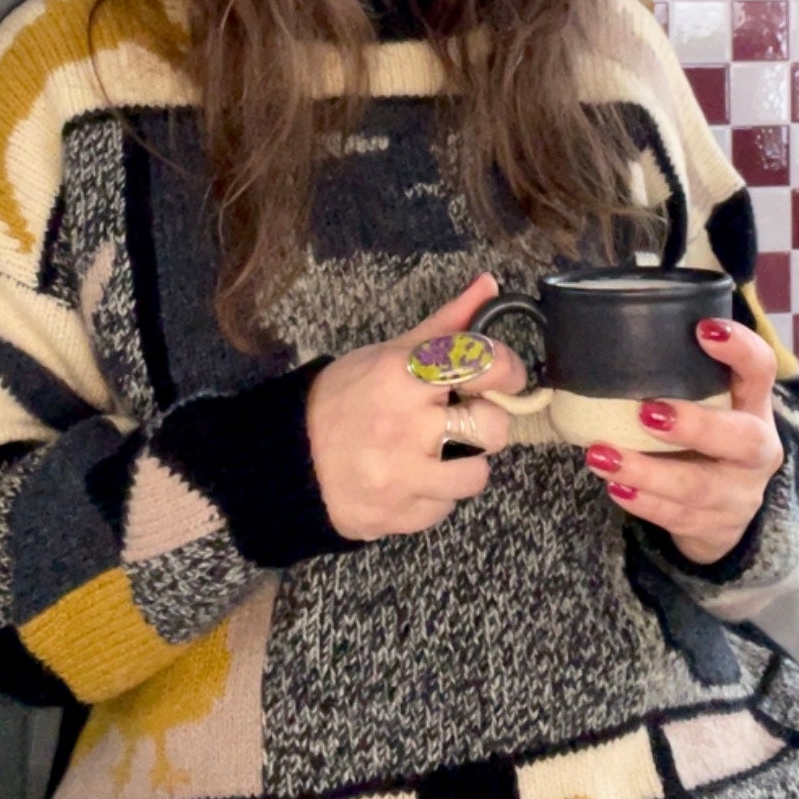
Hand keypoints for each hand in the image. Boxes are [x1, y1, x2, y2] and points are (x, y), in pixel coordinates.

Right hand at [306, 274, 527, 541]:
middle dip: (485, 423)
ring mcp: (400, 475)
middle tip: (463, 420)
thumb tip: (489, 284)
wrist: (290, 459)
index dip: (507, 370)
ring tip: (439, 454)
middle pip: (492, 427)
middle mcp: (405, 425)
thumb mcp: (389, 353)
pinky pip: (444, 508)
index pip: (481, 363)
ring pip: (476, 476)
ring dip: (464, 465)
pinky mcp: (396, 514)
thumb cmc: (344, 397)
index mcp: (403, 375)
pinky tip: (412, 478)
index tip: (505, 378)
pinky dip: (435, 495)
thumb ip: (446, 325)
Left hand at [583, 317, 784, 565]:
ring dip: (646, 471)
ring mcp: (739, 494)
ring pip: (698, 486)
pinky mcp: (716, 528)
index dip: (740, 349)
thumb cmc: (704, 441)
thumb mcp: (708, 407)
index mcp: (755, 407)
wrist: (723, 513)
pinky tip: (615, 487)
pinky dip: (643, 503)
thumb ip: (680, 379)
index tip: (703, 329)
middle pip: (741, 439)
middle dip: (695, 425)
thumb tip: (609, 338)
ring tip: (602, 455)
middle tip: (646, 411)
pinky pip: (676, 517)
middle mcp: (756, 450)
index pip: (760, 370)